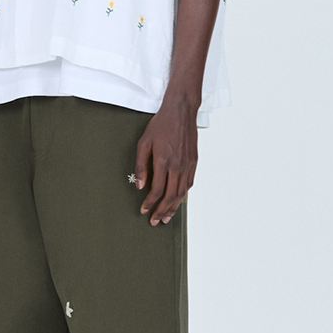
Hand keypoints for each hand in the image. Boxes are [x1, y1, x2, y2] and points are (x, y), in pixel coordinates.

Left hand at [135, 77, 199, 226]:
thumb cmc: (161, 125)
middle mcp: (178, 165)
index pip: (157, 190)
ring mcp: (187, 164)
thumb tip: (139, 185)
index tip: (144, 210)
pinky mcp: (194, 161)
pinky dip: (183, 195)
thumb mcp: (144, 143)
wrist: (181, 111)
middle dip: (161, 211)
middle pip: (170, 196)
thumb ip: (141, 166)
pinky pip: (189, 183)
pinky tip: (177, 201)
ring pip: (181, 193)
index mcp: (164, 161)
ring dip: (173, 208)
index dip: (150, 203)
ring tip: (167, 218)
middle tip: (155, 221)